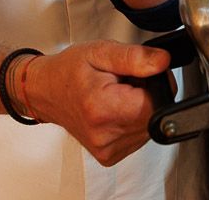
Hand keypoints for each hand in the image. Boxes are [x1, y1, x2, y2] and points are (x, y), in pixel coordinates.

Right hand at [29, 41, 170, 165]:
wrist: (45, 91)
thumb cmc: (68, 71)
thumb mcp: (101, 51)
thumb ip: (135, 57)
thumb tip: (163, 62)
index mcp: (103, 108)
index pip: (157, 101)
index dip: (156, 83)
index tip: (137, 75)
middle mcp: (105, 135)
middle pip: (155, 115)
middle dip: (147, 95)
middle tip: (123, 83)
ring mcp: (107, 149)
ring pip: (149, 126)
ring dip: (140, 109)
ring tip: (117, 95)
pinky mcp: (109, 156)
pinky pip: (137, 136)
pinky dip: (132, 121)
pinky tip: (115, 109)